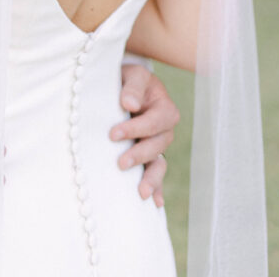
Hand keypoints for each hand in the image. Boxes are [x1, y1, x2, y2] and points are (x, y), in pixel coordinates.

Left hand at [110, 64, 179, 207]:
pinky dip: (157, 189)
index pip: (155, 122)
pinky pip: (155, 174)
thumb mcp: (133, 75)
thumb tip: (129, 103)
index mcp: (165, 108)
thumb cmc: (128, 79)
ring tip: (141, 193)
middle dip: (140, 155)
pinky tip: (154, 203)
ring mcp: (158, 146)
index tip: (113, 134)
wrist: (123, 85)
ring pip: (159, 164)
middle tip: (120, 163)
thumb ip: (133, 86)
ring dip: (151, 179)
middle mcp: (164, 130)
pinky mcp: (149, 156)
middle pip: (158, 146)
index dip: (136, 129)